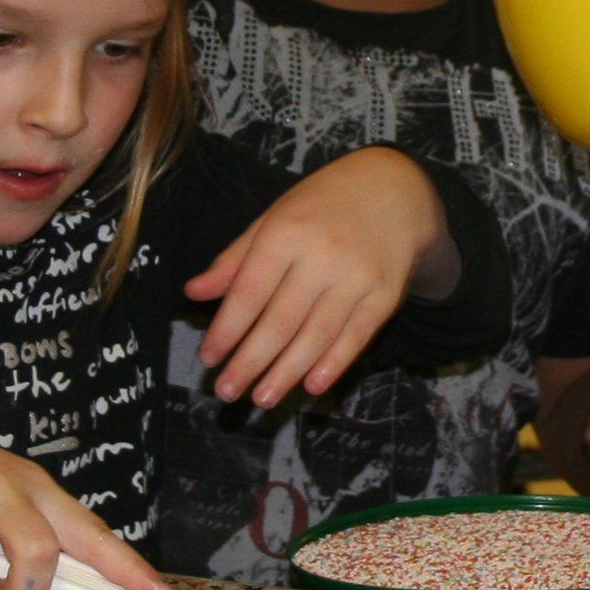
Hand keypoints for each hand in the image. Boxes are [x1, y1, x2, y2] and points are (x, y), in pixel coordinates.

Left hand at [187, 148, 446, 406]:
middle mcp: (322, 256)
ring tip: (262, 399)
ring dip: (287, 372)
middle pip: (281, 320)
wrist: (394, 189)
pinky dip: (335, 363)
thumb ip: (235, 258)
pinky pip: (357, 336)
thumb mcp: (274, 217)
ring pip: (317, 334)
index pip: (250, 292)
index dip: (227, 330)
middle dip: (250, 362)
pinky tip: (312, 386)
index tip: (208, 358)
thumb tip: (194, 292)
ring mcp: (357, 277)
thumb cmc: (322, 206)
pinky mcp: (386, 294)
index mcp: (287, 233)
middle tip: (227, 392)